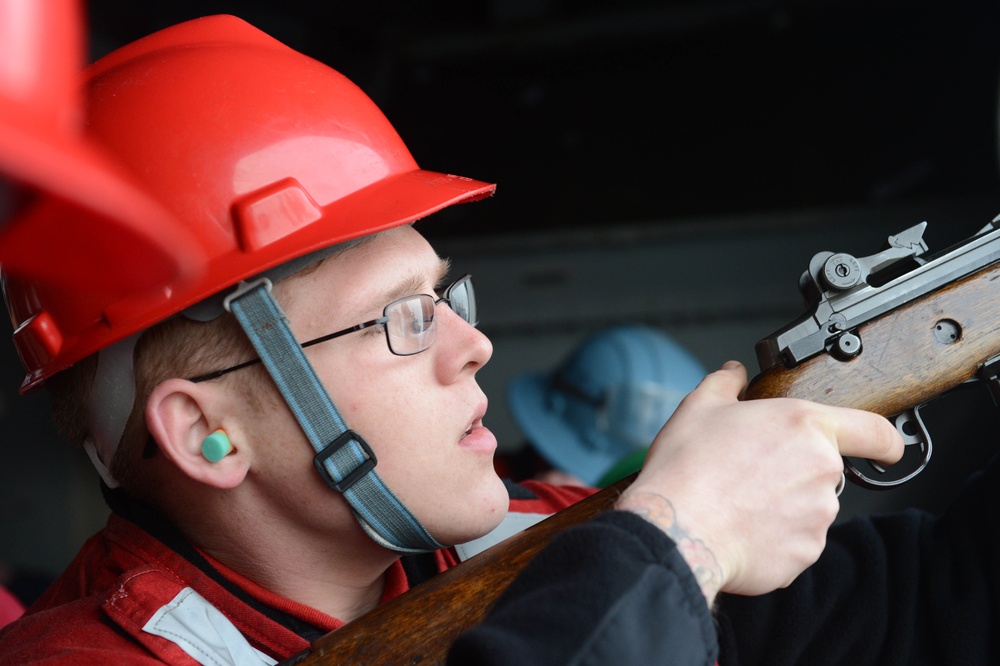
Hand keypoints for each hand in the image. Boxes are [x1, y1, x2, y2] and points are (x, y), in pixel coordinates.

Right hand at [616, 360, 902, 603]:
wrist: (676, 529)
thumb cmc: (688, 467)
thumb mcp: (699, 407)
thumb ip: (726, 383)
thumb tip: (734, 373)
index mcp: (803, 426)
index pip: (875, 431)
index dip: (886, 440)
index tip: (885, 448)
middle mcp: (821, 470)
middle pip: (825, 471)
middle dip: (795, 472)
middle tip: (752, 472)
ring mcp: (817, 516)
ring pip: (809, 508)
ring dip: (784, 506)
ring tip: (738, 502)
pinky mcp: (803, 553)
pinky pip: (795, 542)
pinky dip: (774, 537)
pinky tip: (740, 528)